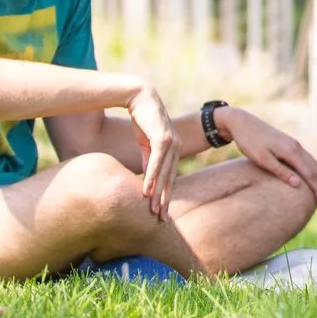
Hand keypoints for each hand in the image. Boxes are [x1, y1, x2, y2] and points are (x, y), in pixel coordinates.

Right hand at [127, 85, 179, 215]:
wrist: (141, 99)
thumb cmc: (143, 121)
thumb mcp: (145, 144)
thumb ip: (148, 160)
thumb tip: (148, 180)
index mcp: (173, 150)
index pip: (170, 177)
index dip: (166, 195)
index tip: (161, 212)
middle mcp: (175, 148)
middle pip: (170, 179)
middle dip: (165, 200)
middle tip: (160, 218)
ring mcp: (170, 142)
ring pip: (164, 173)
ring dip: (158, 192)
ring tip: (152, 209)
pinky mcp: (162, 138)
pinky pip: (157, 161)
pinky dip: (152, 176)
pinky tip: (146, 190)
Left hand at [221, 107, 316, 204]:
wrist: (242, 122)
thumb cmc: (250, 142)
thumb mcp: (263, 160)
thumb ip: (280, 171)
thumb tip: (298, 185)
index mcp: (291, 151)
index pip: (310, 173)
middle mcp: (296, 146)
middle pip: (315, 168)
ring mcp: (293, 144)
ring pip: (312, 162)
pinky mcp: (289, 143)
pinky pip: (306, 158)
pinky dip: (311, 169)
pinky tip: (308, 176)